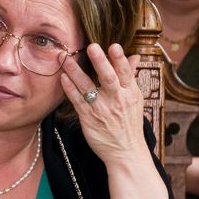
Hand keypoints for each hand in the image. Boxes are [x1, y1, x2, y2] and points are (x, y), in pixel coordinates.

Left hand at [60, 43, 145, 165]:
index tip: (114, 46)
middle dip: (100, 62)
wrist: (126, 152)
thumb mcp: (135, 99)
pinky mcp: (88, 118)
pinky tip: (62, 77)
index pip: (126, 73)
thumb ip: (130, 76)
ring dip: (76, 72)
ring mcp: (102, 109)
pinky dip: (69, 89)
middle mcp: (117, 100)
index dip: (120, 59)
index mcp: (130, 93)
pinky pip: (77, 101)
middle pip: (109, 78)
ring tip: (65, 58)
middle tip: (92, 47)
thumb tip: (134, 56)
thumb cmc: (129, 122)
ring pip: (88, 88)